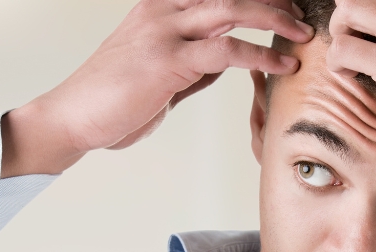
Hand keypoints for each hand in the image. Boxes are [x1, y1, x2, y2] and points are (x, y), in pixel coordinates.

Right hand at [2, 0, 314, 177]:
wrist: (72, 116)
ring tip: (302, 33)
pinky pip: (226, 50)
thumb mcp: (157, 71)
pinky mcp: (169, 60)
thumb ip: (191, 61)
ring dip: (274, 19)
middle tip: (300, 12)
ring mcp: (165, 31)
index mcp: (159, 6)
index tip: (282, 3)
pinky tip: (282, 64)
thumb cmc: (111, 100)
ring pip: (233, 8)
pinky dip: (260, 55)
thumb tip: (225, 62)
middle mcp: (162, 9)